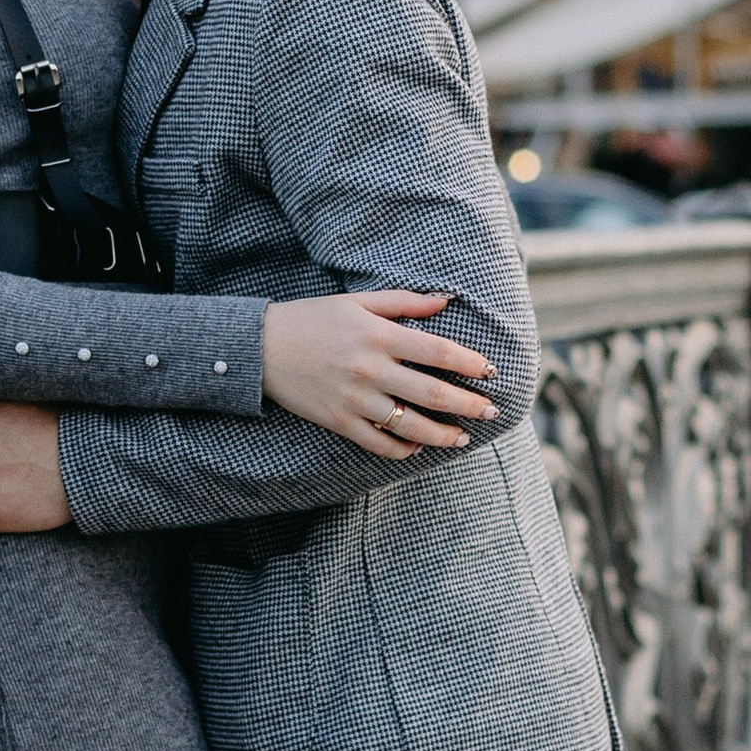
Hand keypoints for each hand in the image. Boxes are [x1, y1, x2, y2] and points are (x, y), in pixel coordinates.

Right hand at [260, 292, 495, 460]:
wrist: (258, 347)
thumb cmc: (311, 318)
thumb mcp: (357, 302)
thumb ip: (404, 302)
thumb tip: (446, 300)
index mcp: (378, 335)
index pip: (438, 350)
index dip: (470, 363)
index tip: (492, 371)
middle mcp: (370, 368)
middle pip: (432, 392)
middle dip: (468, 404)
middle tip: (492, 410)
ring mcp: (354, 399)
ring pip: (410, 425)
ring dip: (443, 434)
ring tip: (463, 438)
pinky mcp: (338, 421)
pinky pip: (378, 442)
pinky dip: (403, 449)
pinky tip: (417, 447)